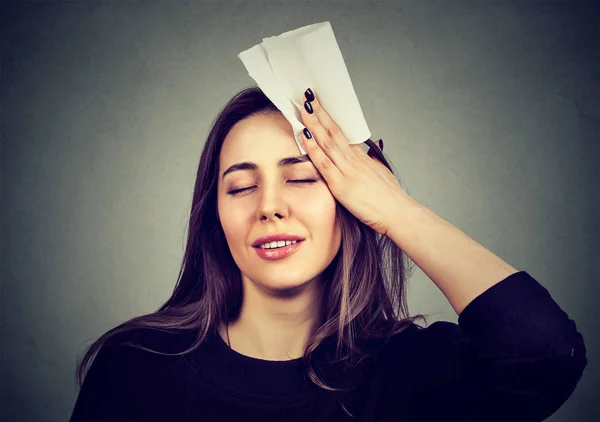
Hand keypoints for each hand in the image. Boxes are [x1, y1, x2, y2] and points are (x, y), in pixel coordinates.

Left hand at [299, 88, 412, 236]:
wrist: (398, 213)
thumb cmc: (391, 198)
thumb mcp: (382, 173)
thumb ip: (373, 161)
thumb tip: (372, 150)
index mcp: (362, 158)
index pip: (342, 133)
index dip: (329, 119)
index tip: (319, 106)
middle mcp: (354, 160)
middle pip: (333, 131)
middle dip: (320, 112)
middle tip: (308, 95)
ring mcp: (347, 171)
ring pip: (327, 142)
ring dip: (314, 123)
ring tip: (304, 107)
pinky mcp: (341, 185)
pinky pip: (324, 163)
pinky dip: (313, 148)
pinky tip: (305, 135)